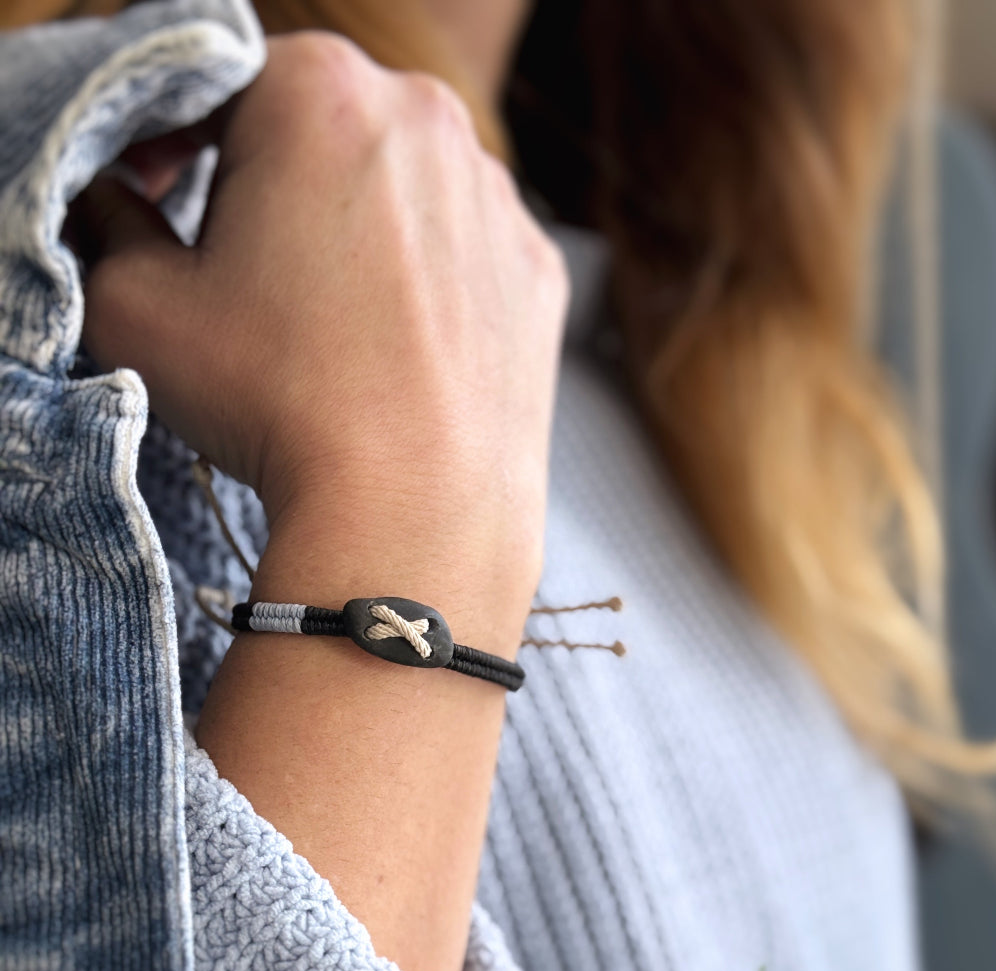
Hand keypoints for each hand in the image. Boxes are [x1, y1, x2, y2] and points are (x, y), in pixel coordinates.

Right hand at [74, 33, 568, 638]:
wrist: (413, 511)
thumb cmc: (278, 404)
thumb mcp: (139, 309)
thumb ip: (106, 224)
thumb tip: (113, 204)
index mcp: (316, 91)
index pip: (216, 83)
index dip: (170, 141)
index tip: (158, 198)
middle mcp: (426, 117)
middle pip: (319, 125)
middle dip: (268, 177)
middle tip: (242, 265)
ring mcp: (496, 195)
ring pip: (399, 183)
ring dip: (352, 225)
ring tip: (323, 320)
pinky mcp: (537, 268)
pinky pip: (461, 248)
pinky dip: (425, 280)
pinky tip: (393, 346)